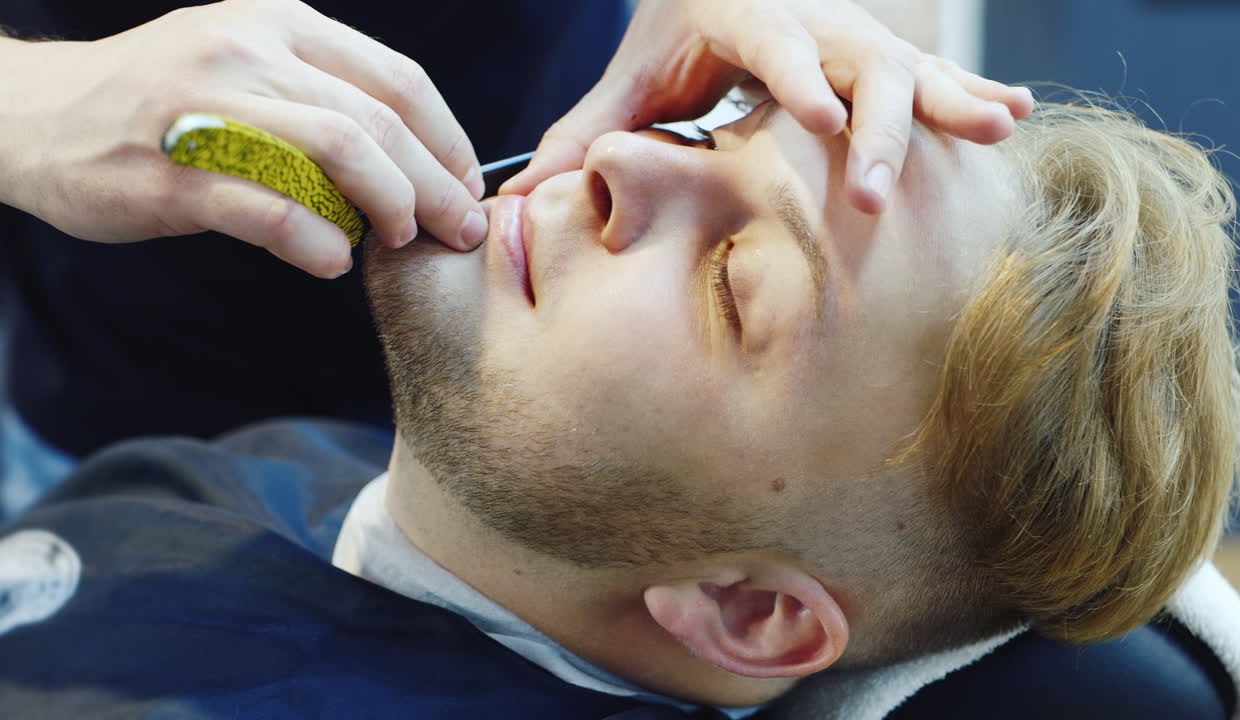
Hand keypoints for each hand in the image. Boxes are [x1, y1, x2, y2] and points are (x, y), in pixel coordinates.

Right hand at [0, 0, 485, 277]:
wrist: (35, 115)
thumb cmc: (158, 102)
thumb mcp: (241, 62)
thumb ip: (317, 92)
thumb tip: (412, 158)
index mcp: (280, 24)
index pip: (399, 80)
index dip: (449, 140)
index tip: (467, 186)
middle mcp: (249, 52)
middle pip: (380, 121)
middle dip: (435, 186)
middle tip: (457, 232)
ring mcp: (208, 108)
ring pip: (338, 150)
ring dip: (389, 205)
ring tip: (398, 241)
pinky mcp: (173, 172)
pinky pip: (271, 208)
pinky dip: (317, 241)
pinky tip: (332, 261)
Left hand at [500, 0, 1033, 214]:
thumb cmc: (677, 35)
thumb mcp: (634, 77)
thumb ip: (587, 133)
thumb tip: (520, 199)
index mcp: (744, 19)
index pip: (774, 46)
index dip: (798, 81)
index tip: (817, 123)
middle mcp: (809, 21)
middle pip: (853, 60)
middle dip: (873, 122)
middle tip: (873, 192)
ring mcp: (851, 36)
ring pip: (906, 63)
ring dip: (946, 101)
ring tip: (996, 129)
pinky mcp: (879, 56)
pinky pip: (933, 71)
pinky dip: (970, 91)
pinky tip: (1016, 114)